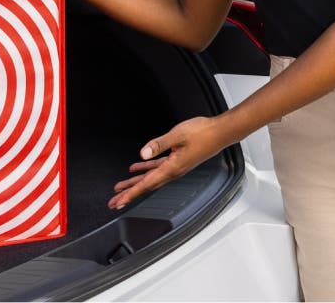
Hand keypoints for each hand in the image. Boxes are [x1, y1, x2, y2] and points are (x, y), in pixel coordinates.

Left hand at [108, 116, 226, 209]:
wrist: (220, 132)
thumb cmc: (203, 133)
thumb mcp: (177, 135)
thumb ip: (158, 144)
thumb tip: (142, 153)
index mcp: (172, 168)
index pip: (147, 184)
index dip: (131, 193)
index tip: (119, 201)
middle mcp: (173, 171)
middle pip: (146, 186)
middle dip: (129, 194)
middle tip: (114, 202)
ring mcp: (175, 167)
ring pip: (150, 178)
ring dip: (135, 183)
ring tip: (121, 187)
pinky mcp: (177, 160)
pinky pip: (157, 168)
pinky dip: (145, 168)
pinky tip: (137, 167)